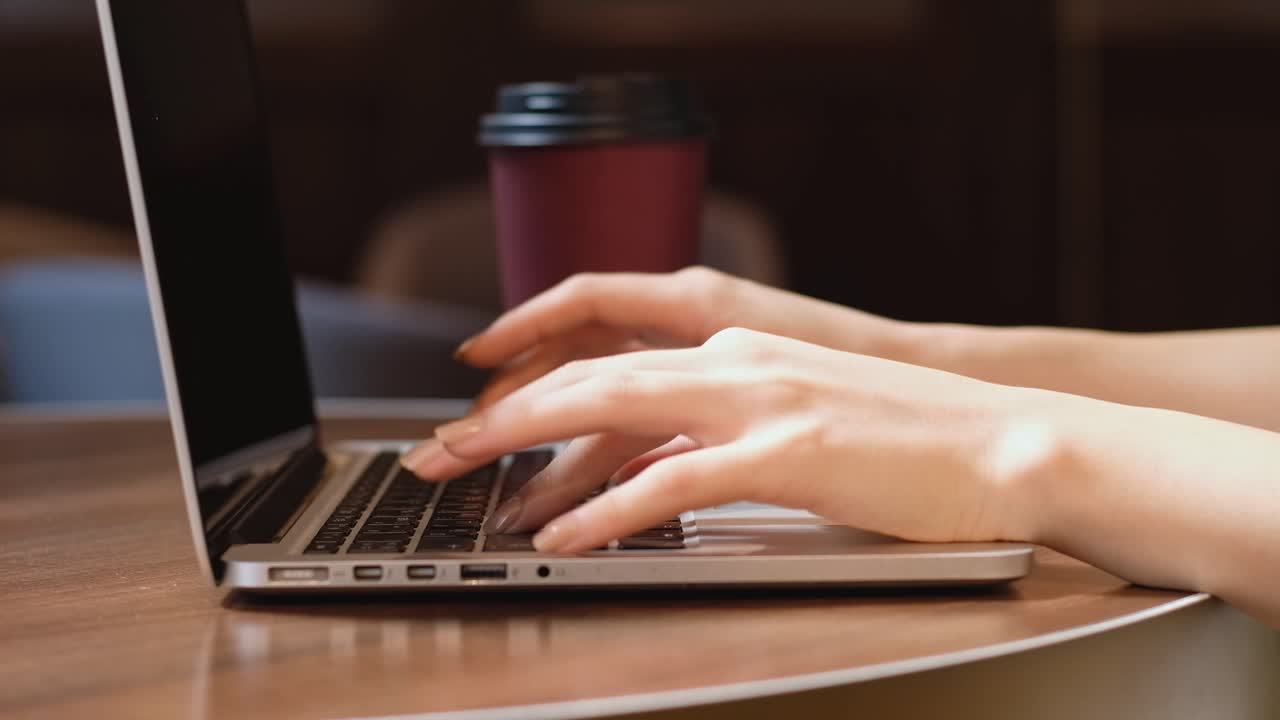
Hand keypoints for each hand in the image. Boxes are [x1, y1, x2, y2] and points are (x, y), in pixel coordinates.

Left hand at [403, 328, 1044, 552]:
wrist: (1005, 443)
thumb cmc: (906, 442)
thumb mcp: (794, 424)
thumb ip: (713, 438)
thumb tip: (639, 474)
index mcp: (739, 349)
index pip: (610, 356)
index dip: (534, 383)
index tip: (478, 414)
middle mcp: (738, 360)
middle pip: (589, 375)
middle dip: (500, 414)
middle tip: (436, 449)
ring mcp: (761, 400)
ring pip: (613, 409)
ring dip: (527, 450)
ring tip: (466, 480)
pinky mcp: (787, 451)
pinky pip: (670, 481)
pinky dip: (606, 511)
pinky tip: (564, 537)